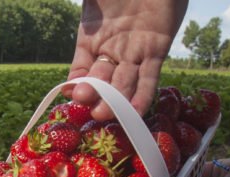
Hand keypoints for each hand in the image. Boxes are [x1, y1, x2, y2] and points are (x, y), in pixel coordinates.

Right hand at [62, 0, 187, 120]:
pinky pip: (150, 78)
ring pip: (124, 84)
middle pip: (102, 81)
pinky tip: (134, 111)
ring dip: (115, 101)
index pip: (80, 70)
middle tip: (90, 105)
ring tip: (105, 113)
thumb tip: (83, 30)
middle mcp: (111, 49)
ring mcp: (134, 52)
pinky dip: (143, 95)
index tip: (71, 93)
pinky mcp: (157, 50)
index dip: (75, 83)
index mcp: (91, 39)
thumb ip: (85, 10)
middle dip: (95, 96)